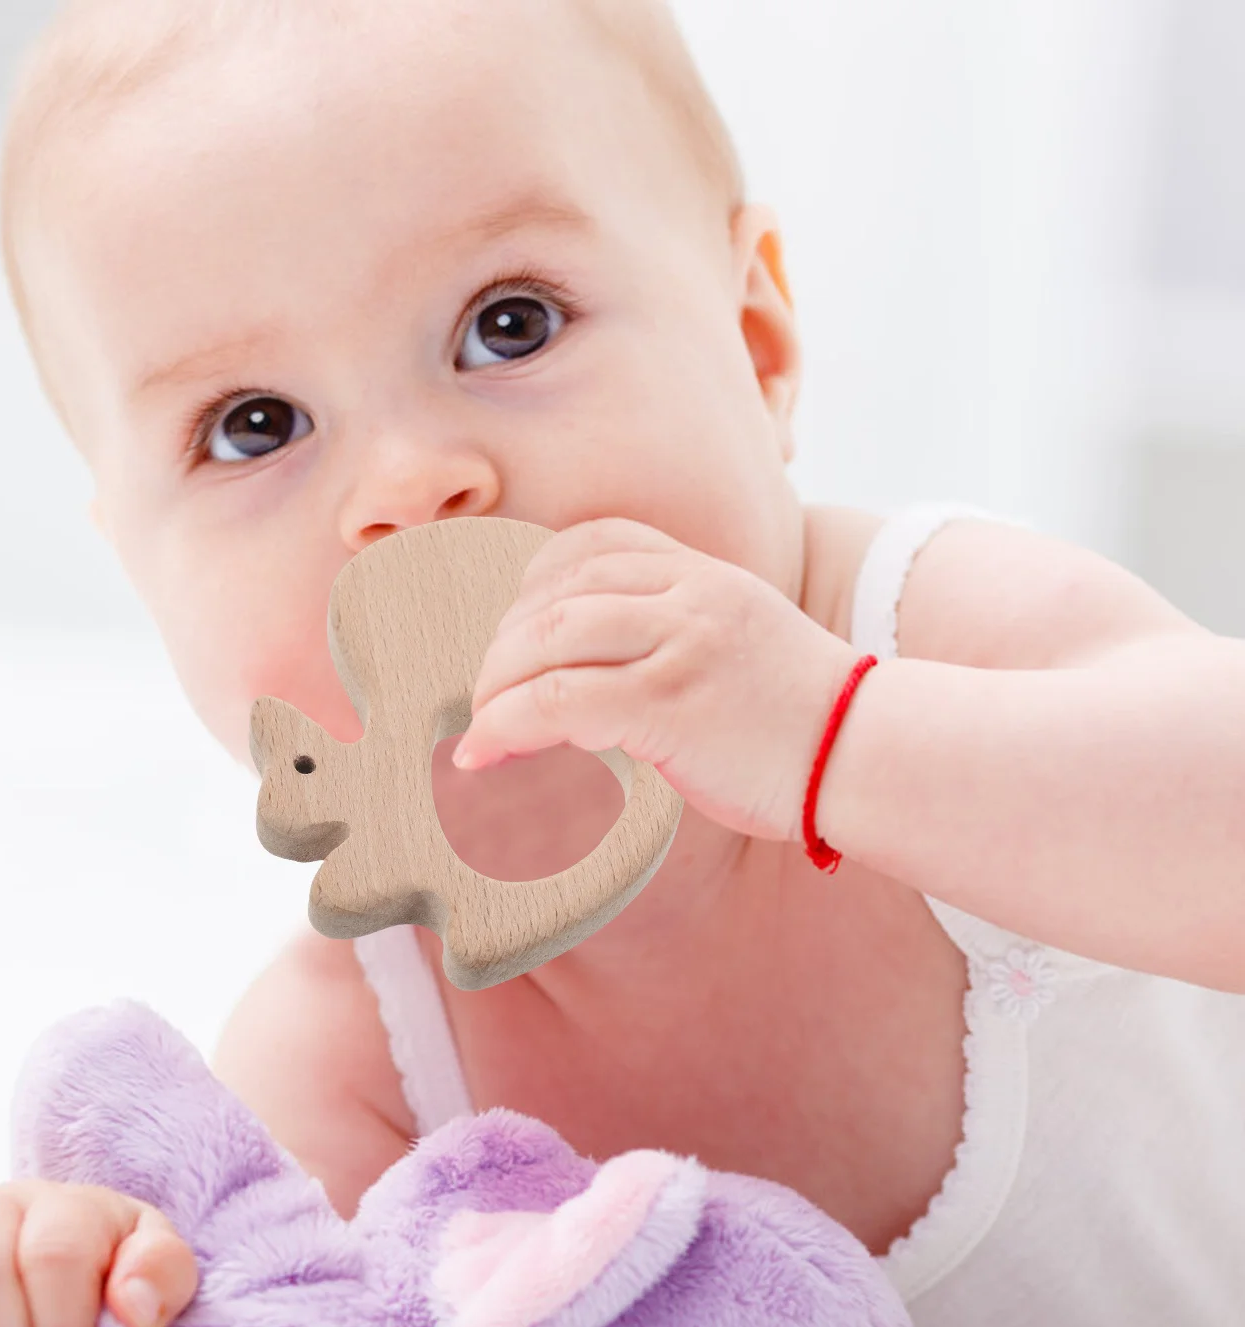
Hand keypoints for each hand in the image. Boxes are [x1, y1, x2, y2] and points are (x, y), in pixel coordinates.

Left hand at [451, 517, 858, 841]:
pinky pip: (558, 701)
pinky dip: (505, 726)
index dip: (527, 591)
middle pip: (553, 593)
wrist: (873, 756)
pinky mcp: (671, 701)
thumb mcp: (737, 648)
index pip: (588, 546)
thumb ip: (673, 639)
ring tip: (476, 729)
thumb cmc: (800, 723)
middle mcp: (688, 592)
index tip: (507, 641)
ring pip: (546, 640)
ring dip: (492, 687)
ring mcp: (680, 641)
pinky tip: (482, 754)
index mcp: (701, 573)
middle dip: (499, 648)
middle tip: (480, 698)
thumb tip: (590, 681)